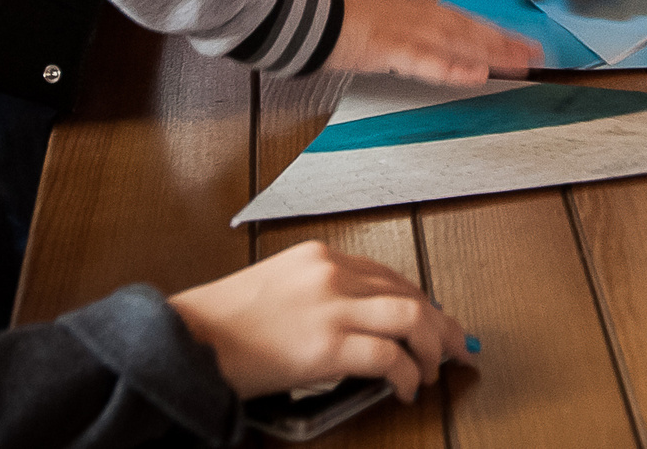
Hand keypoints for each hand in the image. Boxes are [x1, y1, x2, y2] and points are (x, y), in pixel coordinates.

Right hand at [169, 239, 473, 401]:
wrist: (187, 338)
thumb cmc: (222, 323)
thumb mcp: (276, 287)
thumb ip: (318, 294)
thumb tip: (358, 321)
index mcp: (320, 257)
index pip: (390, 275)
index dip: (422, 300)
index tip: (437, 321)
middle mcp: (332, 273)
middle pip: (410, 292)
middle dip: (442, 324)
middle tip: (459, 348)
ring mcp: (331, 307)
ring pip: (412, 317)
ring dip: (433, 347)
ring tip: (432, 372)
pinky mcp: (326, 346)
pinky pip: (389, 358)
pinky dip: (407, 376)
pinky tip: (405, 390)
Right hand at [326, 0, 542, 82]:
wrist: (312, 11)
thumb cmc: (343, 17)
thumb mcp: (386, 23)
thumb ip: (412, 36)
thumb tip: (435, 50)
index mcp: (419, 11)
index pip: (466, 22)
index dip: (496, 34)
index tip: (523, 44)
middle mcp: (420, 17)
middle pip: (471, 30)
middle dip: (505, 43)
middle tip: (537, 55)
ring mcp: (407, 30)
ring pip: (458, 42)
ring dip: (491, 53)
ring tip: (521, 63)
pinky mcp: (390, 47)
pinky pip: (427, 60)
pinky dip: (452, 68)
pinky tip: (475, 75)